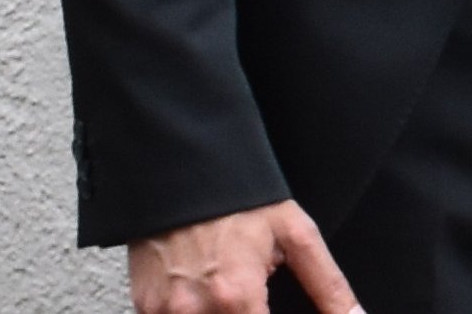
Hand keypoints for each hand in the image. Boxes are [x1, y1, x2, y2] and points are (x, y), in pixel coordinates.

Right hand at [125, 200, 355, 313]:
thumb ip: (327, 285)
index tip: (272, 310)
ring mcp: (162, 311)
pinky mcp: (144, 306)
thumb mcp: (296, 235)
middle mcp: (193, 310)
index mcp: (236, 296)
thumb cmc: (243, 202)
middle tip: (256, 300)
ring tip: (233, 295)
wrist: (184, 172)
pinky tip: (207, 296)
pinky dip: (193, 313)